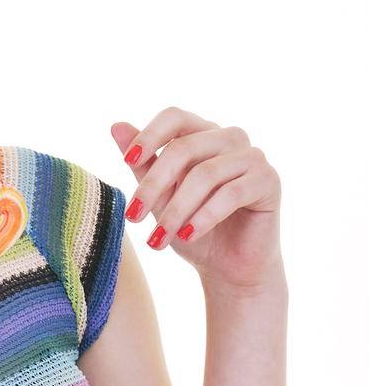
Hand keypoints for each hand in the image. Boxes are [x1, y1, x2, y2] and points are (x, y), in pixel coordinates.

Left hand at [111, 107, 282, 289]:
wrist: (228, 268)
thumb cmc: (191, 229)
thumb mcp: (160, 198)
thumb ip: (143, 164)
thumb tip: (116, 125)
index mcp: (202, 135)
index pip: (175, 117)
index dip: (149, 135)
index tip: (127, 161)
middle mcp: (230, 138)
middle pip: (184, 148)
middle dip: (153, 185)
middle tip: (133, 217)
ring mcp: (253, 157)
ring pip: (205, 174)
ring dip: (176, 210)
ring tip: (157, 239)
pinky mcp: (268, 181)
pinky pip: (231, 193)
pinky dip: (204, 217)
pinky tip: (187, 236)